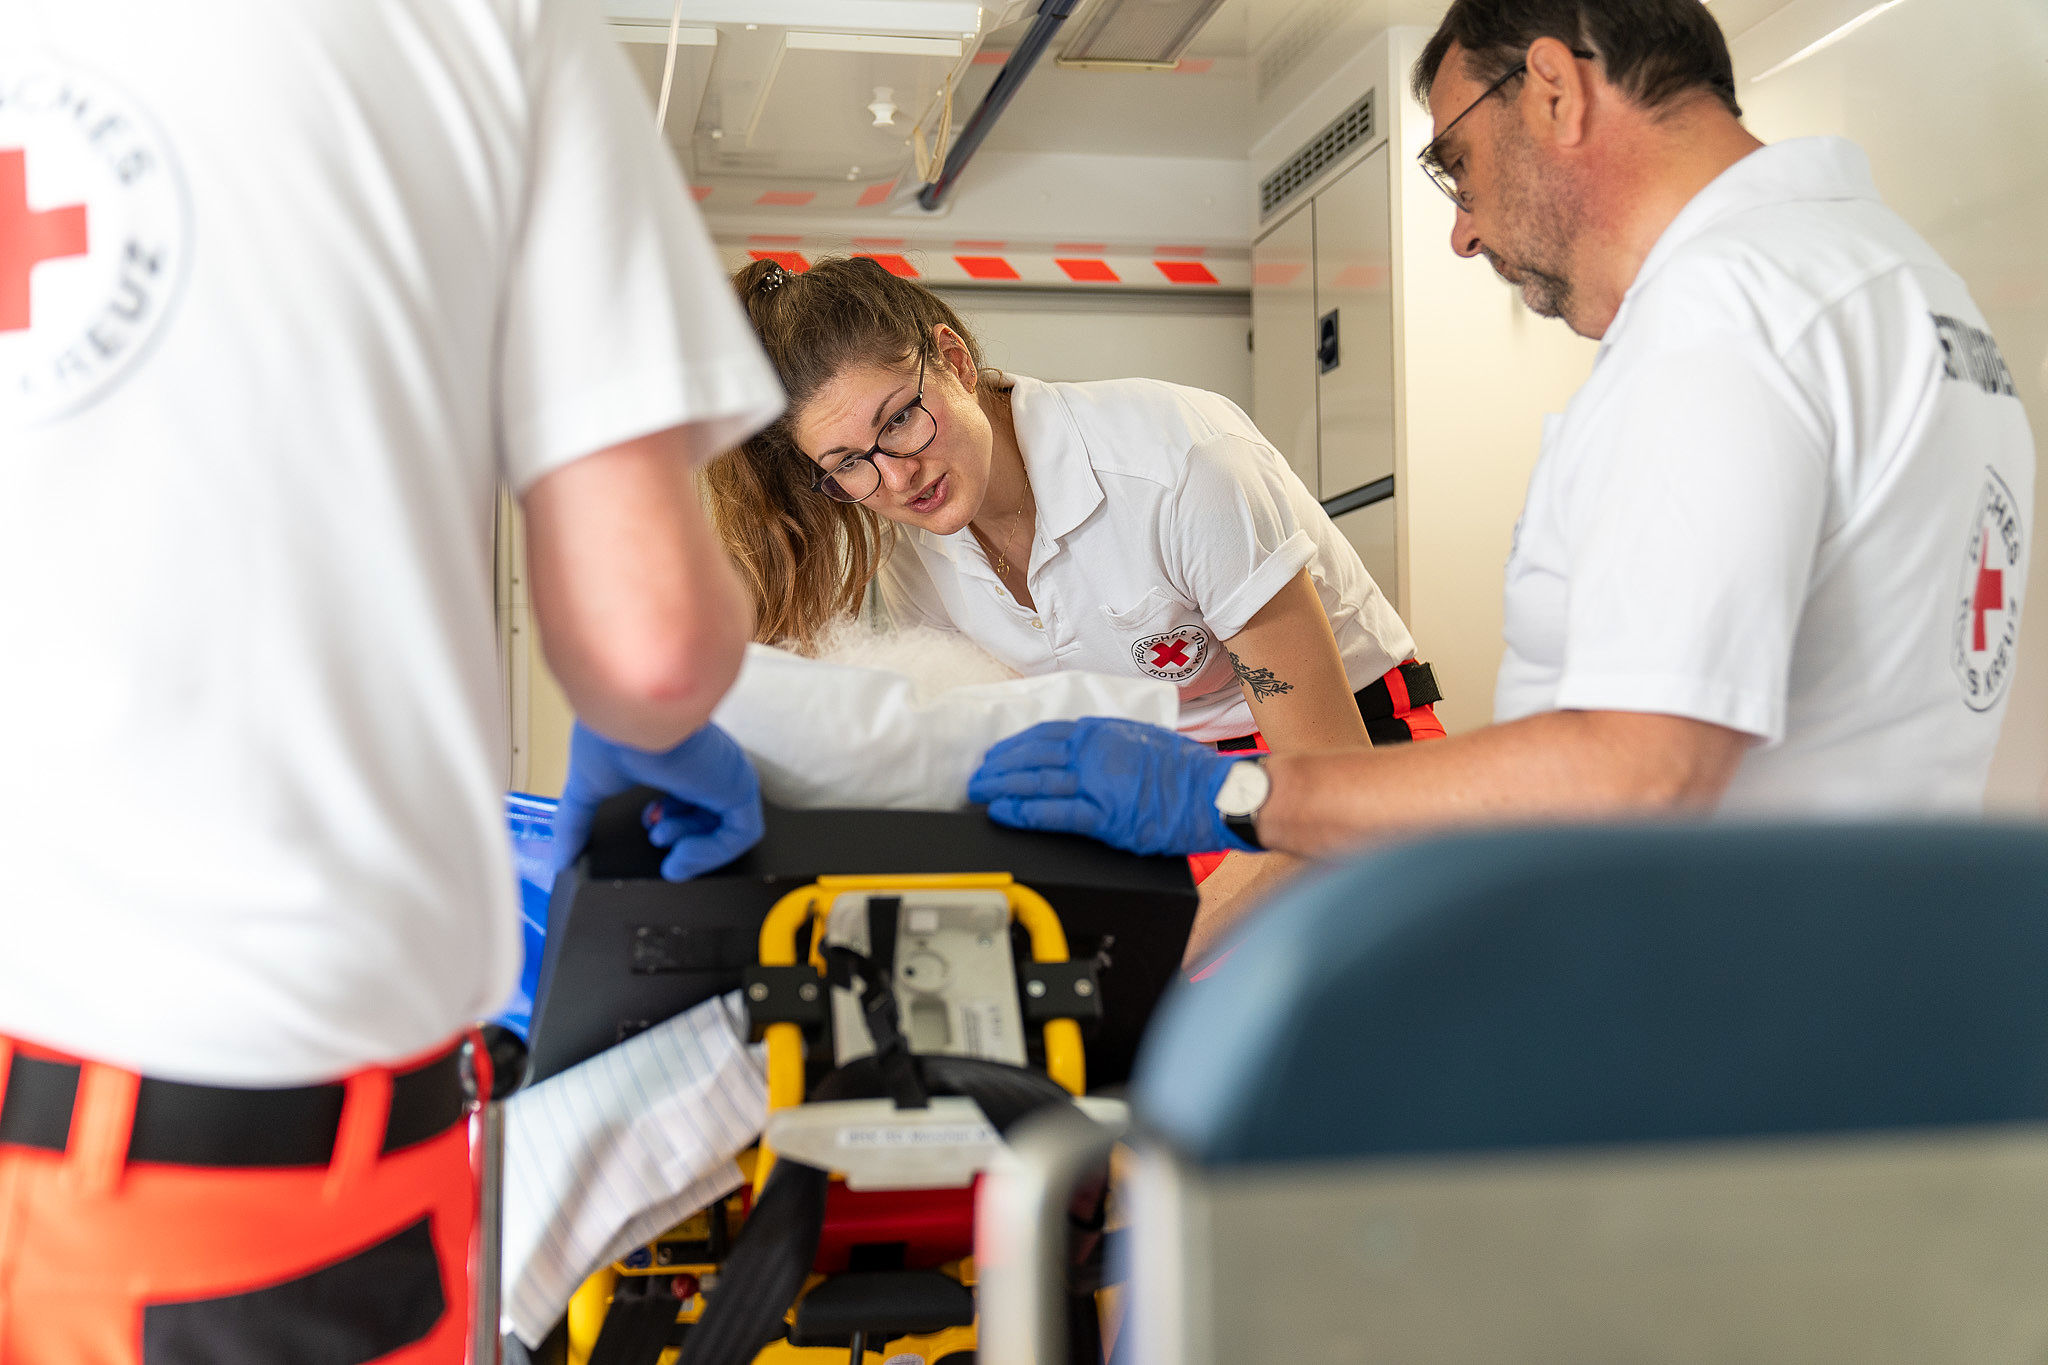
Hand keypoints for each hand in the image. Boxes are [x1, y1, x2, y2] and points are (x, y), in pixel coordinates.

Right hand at [550, 721, 763, 880]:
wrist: (630, 716)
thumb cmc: (611, 732)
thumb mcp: (587, 787)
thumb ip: (574, 824)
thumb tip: (560, 857)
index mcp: (680, 754)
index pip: (691, 792)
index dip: (673, 816)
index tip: (652, 824)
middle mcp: (710, 763)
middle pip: (712, 810)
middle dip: (683, 830)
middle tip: (658, 834)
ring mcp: (727, 775)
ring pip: (730, 825)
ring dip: (694, 847)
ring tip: (664, 841)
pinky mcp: (740, 788)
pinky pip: (742, 834)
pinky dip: (710, 854)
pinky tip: (680, 858)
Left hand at [967, 717, 1252, 856]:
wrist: (1215, 792)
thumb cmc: (1185, 771)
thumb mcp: (1140, 740)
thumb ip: (1107, 744)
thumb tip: (1081, 751)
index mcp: (1101, 732)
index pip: (1044, 736)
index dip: (1014, 747)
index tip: (996, 756)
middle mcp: (1093, 752)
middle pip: (1032, 757)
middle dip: (998, 768)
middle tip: (976, 778)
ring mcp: (1097, 783)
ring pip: (1035, 783)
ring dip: (1001, 789)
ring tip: (979, 795)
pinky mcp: (1104, 815)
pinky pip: (1054, 813)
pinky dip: (1023, 813)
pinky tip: (1003, 813)